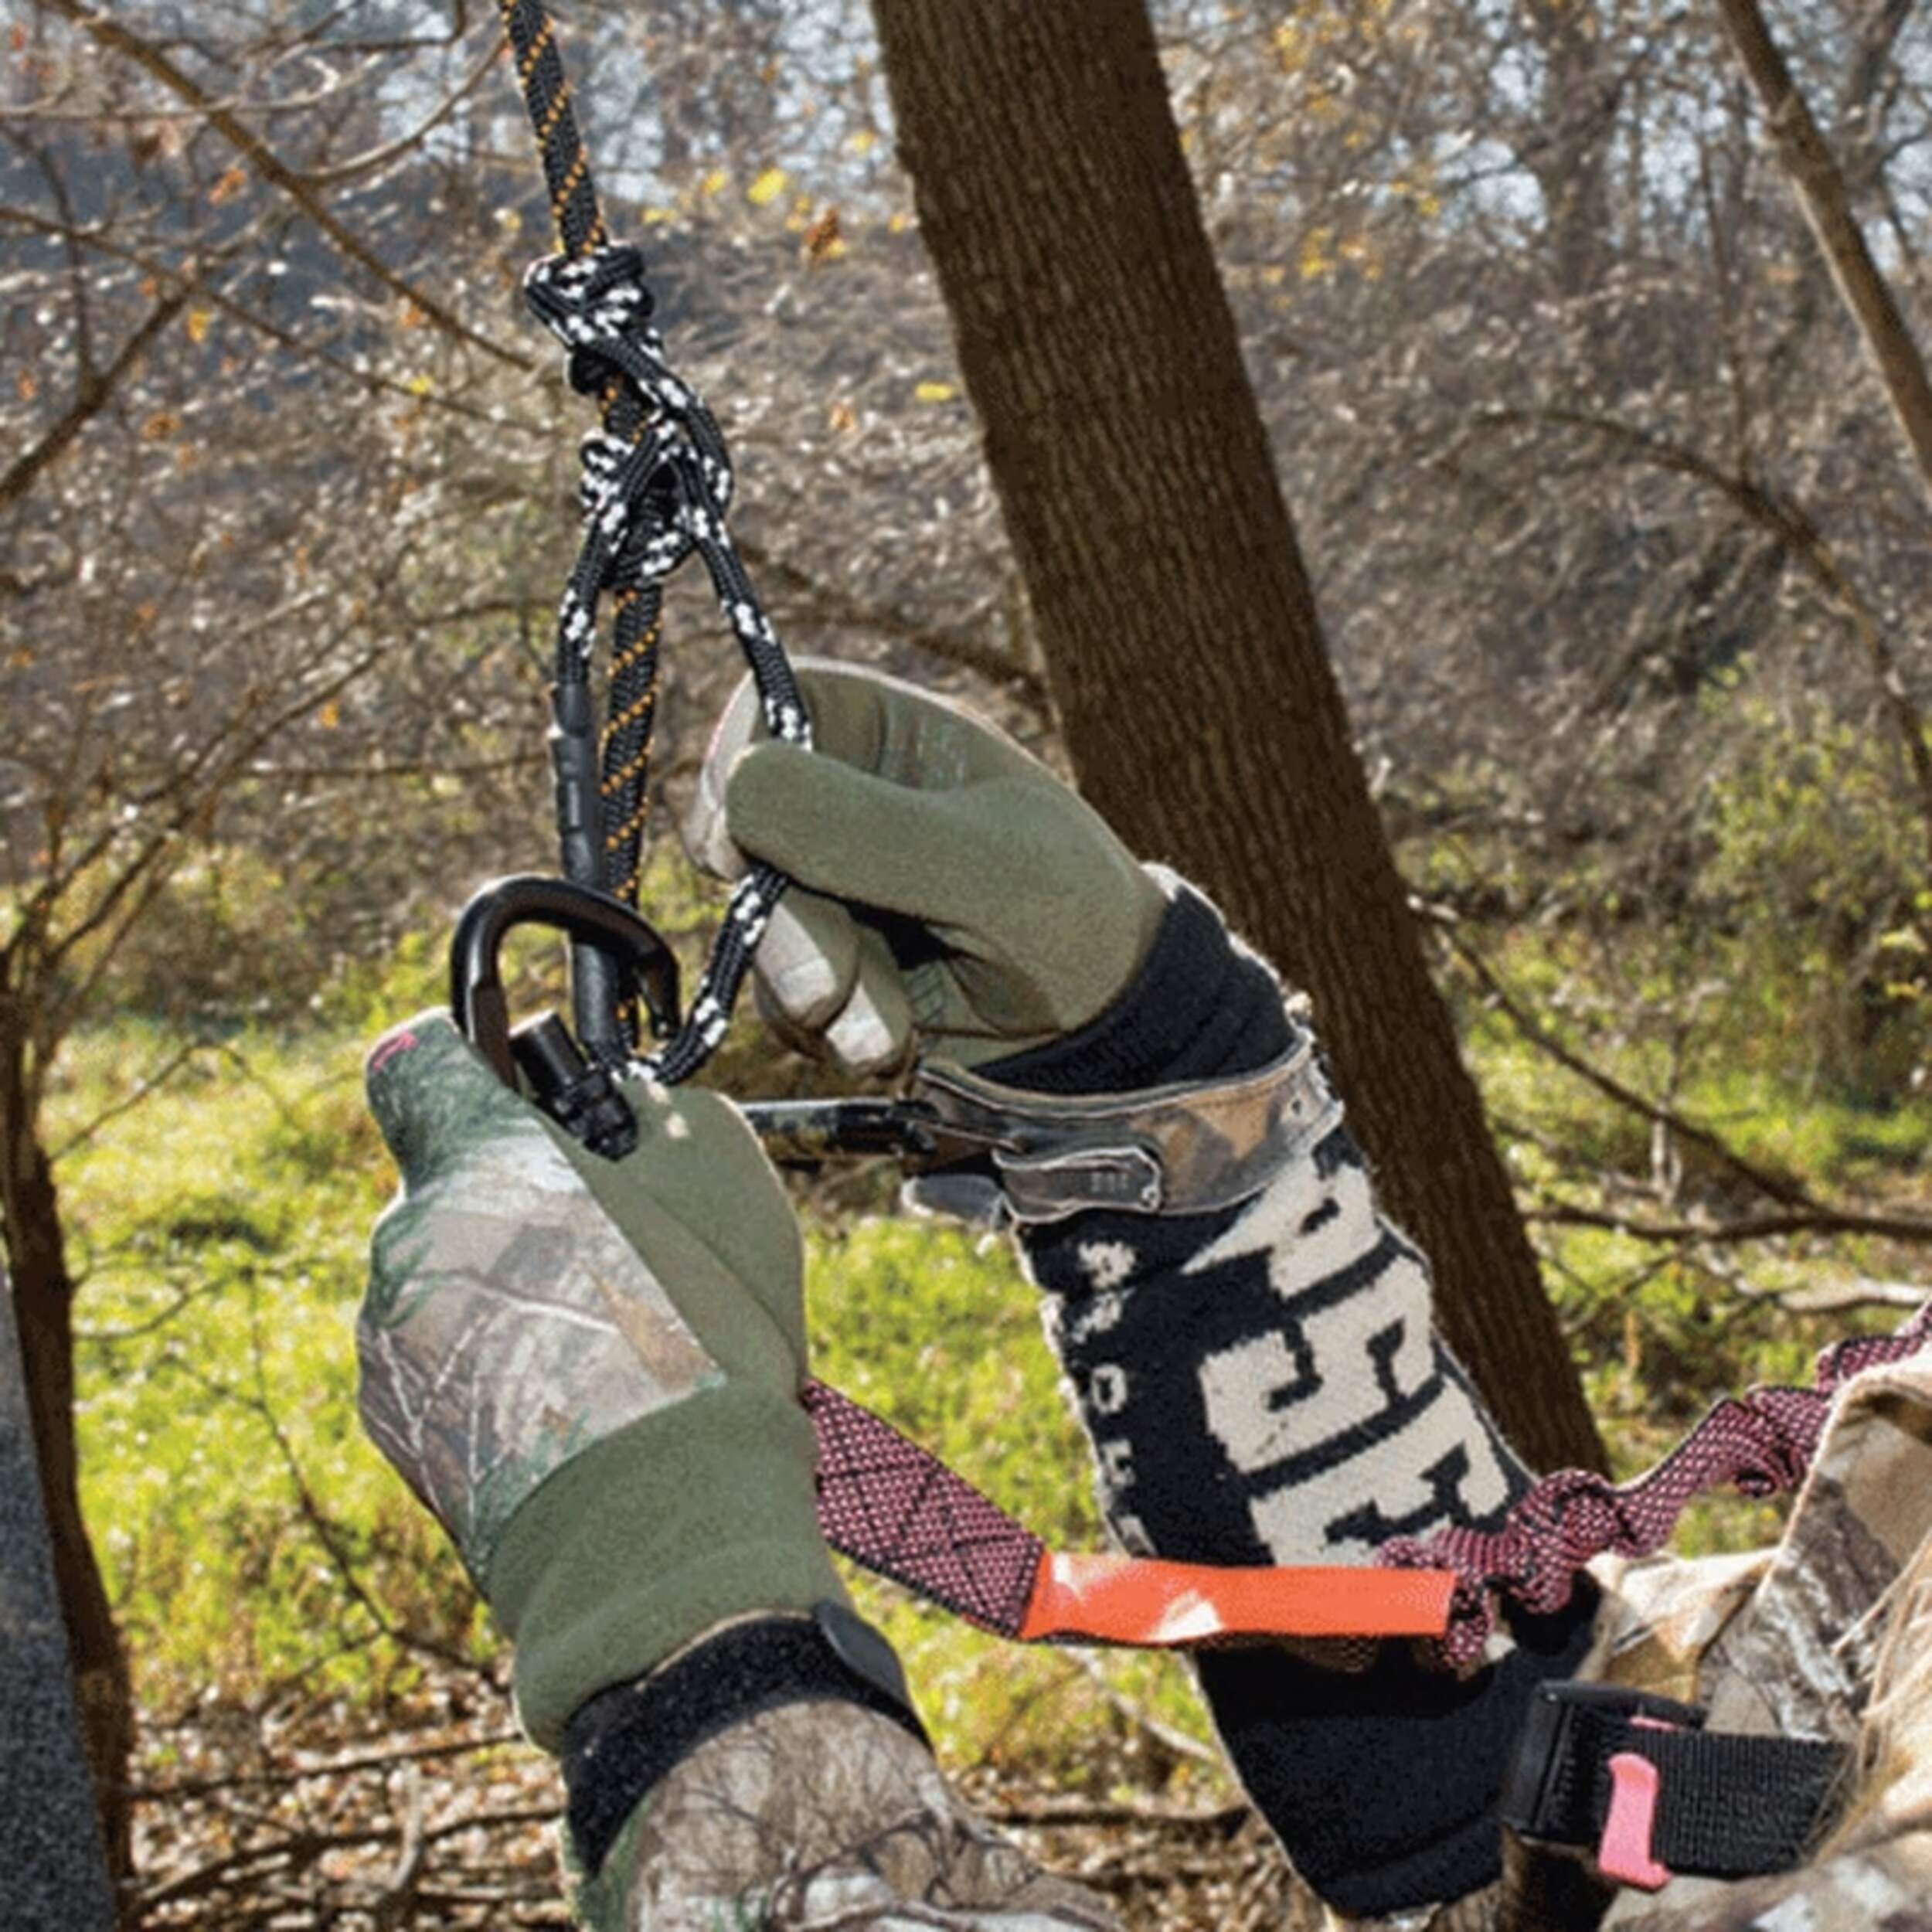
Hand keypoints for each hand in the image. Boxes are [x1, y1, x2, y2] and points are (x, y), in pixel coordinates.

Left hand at [359, 1012, 842, 1751]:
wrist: (658, 1532)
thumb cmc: (698, 1343)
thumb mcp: (723, 1177)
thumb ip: (658, 1109)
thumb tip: (626, 1108)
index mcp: (477, 1158)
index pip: (420, 1061)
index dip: (467, 1060)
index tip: (514, 1090)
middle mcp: (408, 1237)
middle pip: (451, 1179)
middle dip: (520, 1197)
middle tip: (616, 1243)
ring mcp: (387, 1337)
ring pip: (446, 1271)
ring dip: (507, 1284)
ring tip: (605, 1341)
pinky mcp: (392, 1422)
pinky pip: (439, 1356)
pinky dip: (493, 1363)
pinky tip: (571, 1399)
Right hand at [682, 660, 1165, 1072]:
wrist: (1107, 1032)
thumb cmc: (1071, 913)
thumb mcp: (983, 866)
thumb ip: (865, 828)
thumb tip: (736, 788)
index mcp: (879, 731)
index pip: (764, 714)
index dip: (732, 778)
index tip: (735, 851)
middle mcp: (837, 802)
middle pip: (742, 840)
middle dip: (784, 926)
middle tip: (827, 988)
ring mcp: (824, 890)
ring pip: (755, 934)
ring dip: (816, 995)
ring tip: (889, 1033)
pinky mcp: (826, 969)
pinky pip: (781, 1003)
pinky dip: (830, 1032)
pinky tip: (894, 1043)